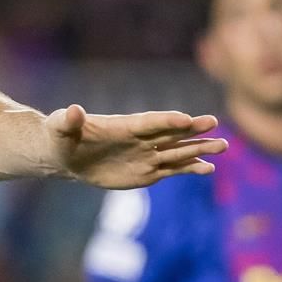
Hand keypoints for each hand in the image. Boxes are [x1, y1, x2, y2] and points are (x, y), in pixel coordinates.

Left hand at [46, 106, 226, 188]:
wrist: (66, 155)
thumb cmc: (61, 135)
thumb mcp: (59, 126)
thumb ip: (68, 119)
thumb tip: (73, 110)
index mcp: (124, 125)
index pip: (150, 122)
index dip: (167, 121)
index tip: (187, 119)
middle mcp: (141, 139)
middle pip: (171, 133)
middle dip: (192, 129)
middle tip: (214, 123)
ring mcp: (147, 154)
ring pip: (177, 151)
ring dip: (199, 149)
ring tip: (222, 146)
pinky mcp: (147, 171)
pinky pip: (172, 170)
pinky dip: (190, 168)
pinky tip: (208, 169)